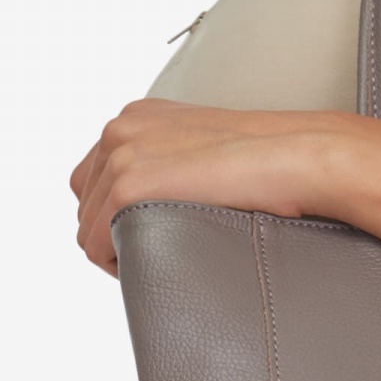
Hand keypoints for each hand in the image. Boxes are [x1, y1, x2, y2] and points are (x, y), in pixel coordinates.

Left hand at [69, 98, 348, 271]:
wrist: (295, 158)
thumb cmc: (269, 163)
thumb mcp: (204, 151)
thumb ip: (169, 164)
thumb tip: (156, 202)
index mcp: (136, 118)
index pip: (93, 180)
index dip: (115, 216)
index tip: (150, 232)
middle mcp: (120, 128)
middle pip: (84, 205)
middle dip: (113, 234)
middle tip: (158, 249)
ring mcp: (121, 155)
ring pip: (86, 229)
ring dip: (117, 250)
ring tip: (162, 255)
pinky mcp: (129, 186)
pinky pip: (96, 246)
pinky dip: (119, 262)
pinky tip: (158, 258)